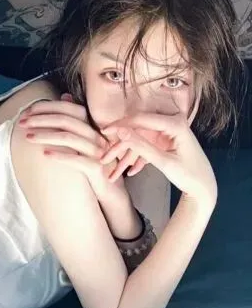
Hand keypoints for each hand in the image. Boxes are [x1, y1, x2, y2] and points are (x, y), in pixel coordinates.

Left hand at [19, 95, 126, 200]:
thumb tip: (65, 96)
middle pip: (65, 121)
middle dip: (41, 120)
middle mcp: (95, 136)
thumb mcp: (84, 139)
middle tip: (22, 123)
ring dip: (45, 135)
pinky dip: (60, 155)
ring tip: (28, 137)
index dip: (47, 108)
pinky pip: (77, 159)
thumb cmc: (94, 163)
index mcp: (90, 127)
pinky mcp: (97, 168)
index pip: (68, 109)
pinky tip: (44, 154)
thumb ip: (74, 121)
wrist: (111, 190)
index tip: (28, 112)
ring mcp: (97, 152)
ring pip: (69, 137)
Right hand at [101, 112, 217, 206]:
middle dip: (119, 146)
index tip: (103, 131)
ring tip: (112, 173)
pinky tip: (129, 172)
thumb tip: (120, 131)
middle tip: (103, 157)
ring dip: (125, 156)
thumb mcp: (163, 162)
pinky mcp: (164, 141)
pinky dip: (137, 159)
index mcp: (174, 123)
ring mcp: (166, 133)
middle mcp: (170, 123)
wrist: (205, 188)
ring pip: (138, 140)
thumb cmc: (190, 175)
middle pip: (137, 130)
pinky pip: (145, 147)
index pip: (140, 119)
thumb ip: (141, 146)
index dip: (120, 125)